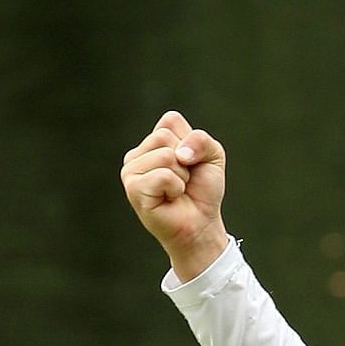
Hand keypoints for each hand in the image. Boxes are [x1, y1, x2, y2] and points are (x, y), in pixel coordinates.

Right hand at [121, 110, 229, 279]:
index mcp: (152, 141)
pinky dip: (175, 188)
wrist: (201, 224)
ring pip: (164, 155)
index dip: (191, 143)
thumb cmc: (202, 191)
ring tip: (177, 190)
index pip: (170, 120)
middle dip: (186, 161)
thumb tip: (178, 154)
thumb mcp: (213, 157)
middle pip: (164, 136)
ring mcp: (131, 170)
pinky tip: (170, 198)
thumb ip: (202, 140)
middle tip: (184, 180)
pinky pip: (162, 176)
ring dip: (181, 176)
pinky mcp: (133, 188)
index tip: (191, 164)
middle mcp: (137, 153)